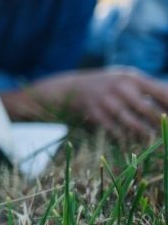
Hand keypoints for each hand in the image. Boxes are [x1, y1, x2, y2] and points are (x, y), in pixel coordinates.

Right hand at [6, 67, 167, 140]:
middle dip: (163, 125)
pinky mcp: (95, 115)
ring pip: (135, 124)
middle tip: (167, 134)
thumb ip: (146, 91)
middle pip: (151, 111)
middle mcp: (120, 88)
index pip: (162, 93)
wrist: (66, 89)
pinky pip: (117, 132)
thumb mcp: (123, 81)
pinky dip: (127, 141)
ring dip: (147, 137)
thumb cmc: (103, 87)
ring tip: (156, 144)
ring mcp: (106, 101)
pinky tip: (135, 147)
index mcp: (132, 78)